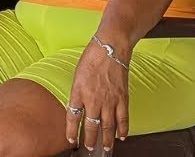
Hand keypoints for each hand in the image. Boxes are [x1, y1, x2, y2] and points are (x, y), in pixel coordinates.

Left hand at [65, 38, 131, 152]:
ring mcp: (109, 100)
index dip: (72, 131)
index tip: (71, 139)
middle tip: (90, 148)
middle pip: (91, 125)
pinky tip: (121, 136)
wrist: (110, 48)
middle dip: (90, 139)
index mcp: (79, 92)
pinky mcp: (122, 98)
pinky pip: (123, 118)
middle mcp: (93, 99)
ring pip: (108, 126)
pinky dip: (123, 129)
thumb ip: (78, 93)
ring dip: (106, 139)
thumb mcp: (77, 76)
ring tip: (105, 147)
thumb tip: (78, 107)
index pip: (73, 117)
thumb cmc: (92, 58)